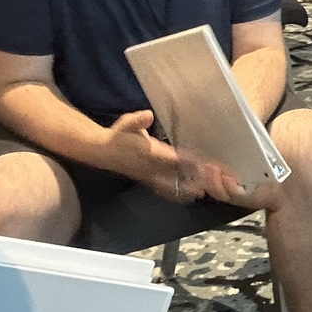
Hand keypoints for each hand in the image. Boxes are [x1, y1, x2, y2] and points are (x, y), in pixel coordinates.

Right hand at [104, 109, 244, 204]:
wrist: (102, 151)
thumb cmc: (119, 134)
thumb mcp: (126, 123)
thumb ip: (137, 120)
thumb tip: (148, 115)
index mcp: (147, 152)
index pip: (170, 158)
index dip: (186, 161)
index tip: (202, 162)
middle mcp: (149, 167)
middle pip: (174, 176)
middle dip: (191, 180)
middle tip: (210, 183)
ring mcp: (149, 177)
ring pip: (170, 187)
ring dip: (186, 190)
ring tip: (203, 193)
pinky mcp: (148, 181)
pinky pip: (165, 190)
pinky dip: (178, 194)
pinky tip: (190, 196)